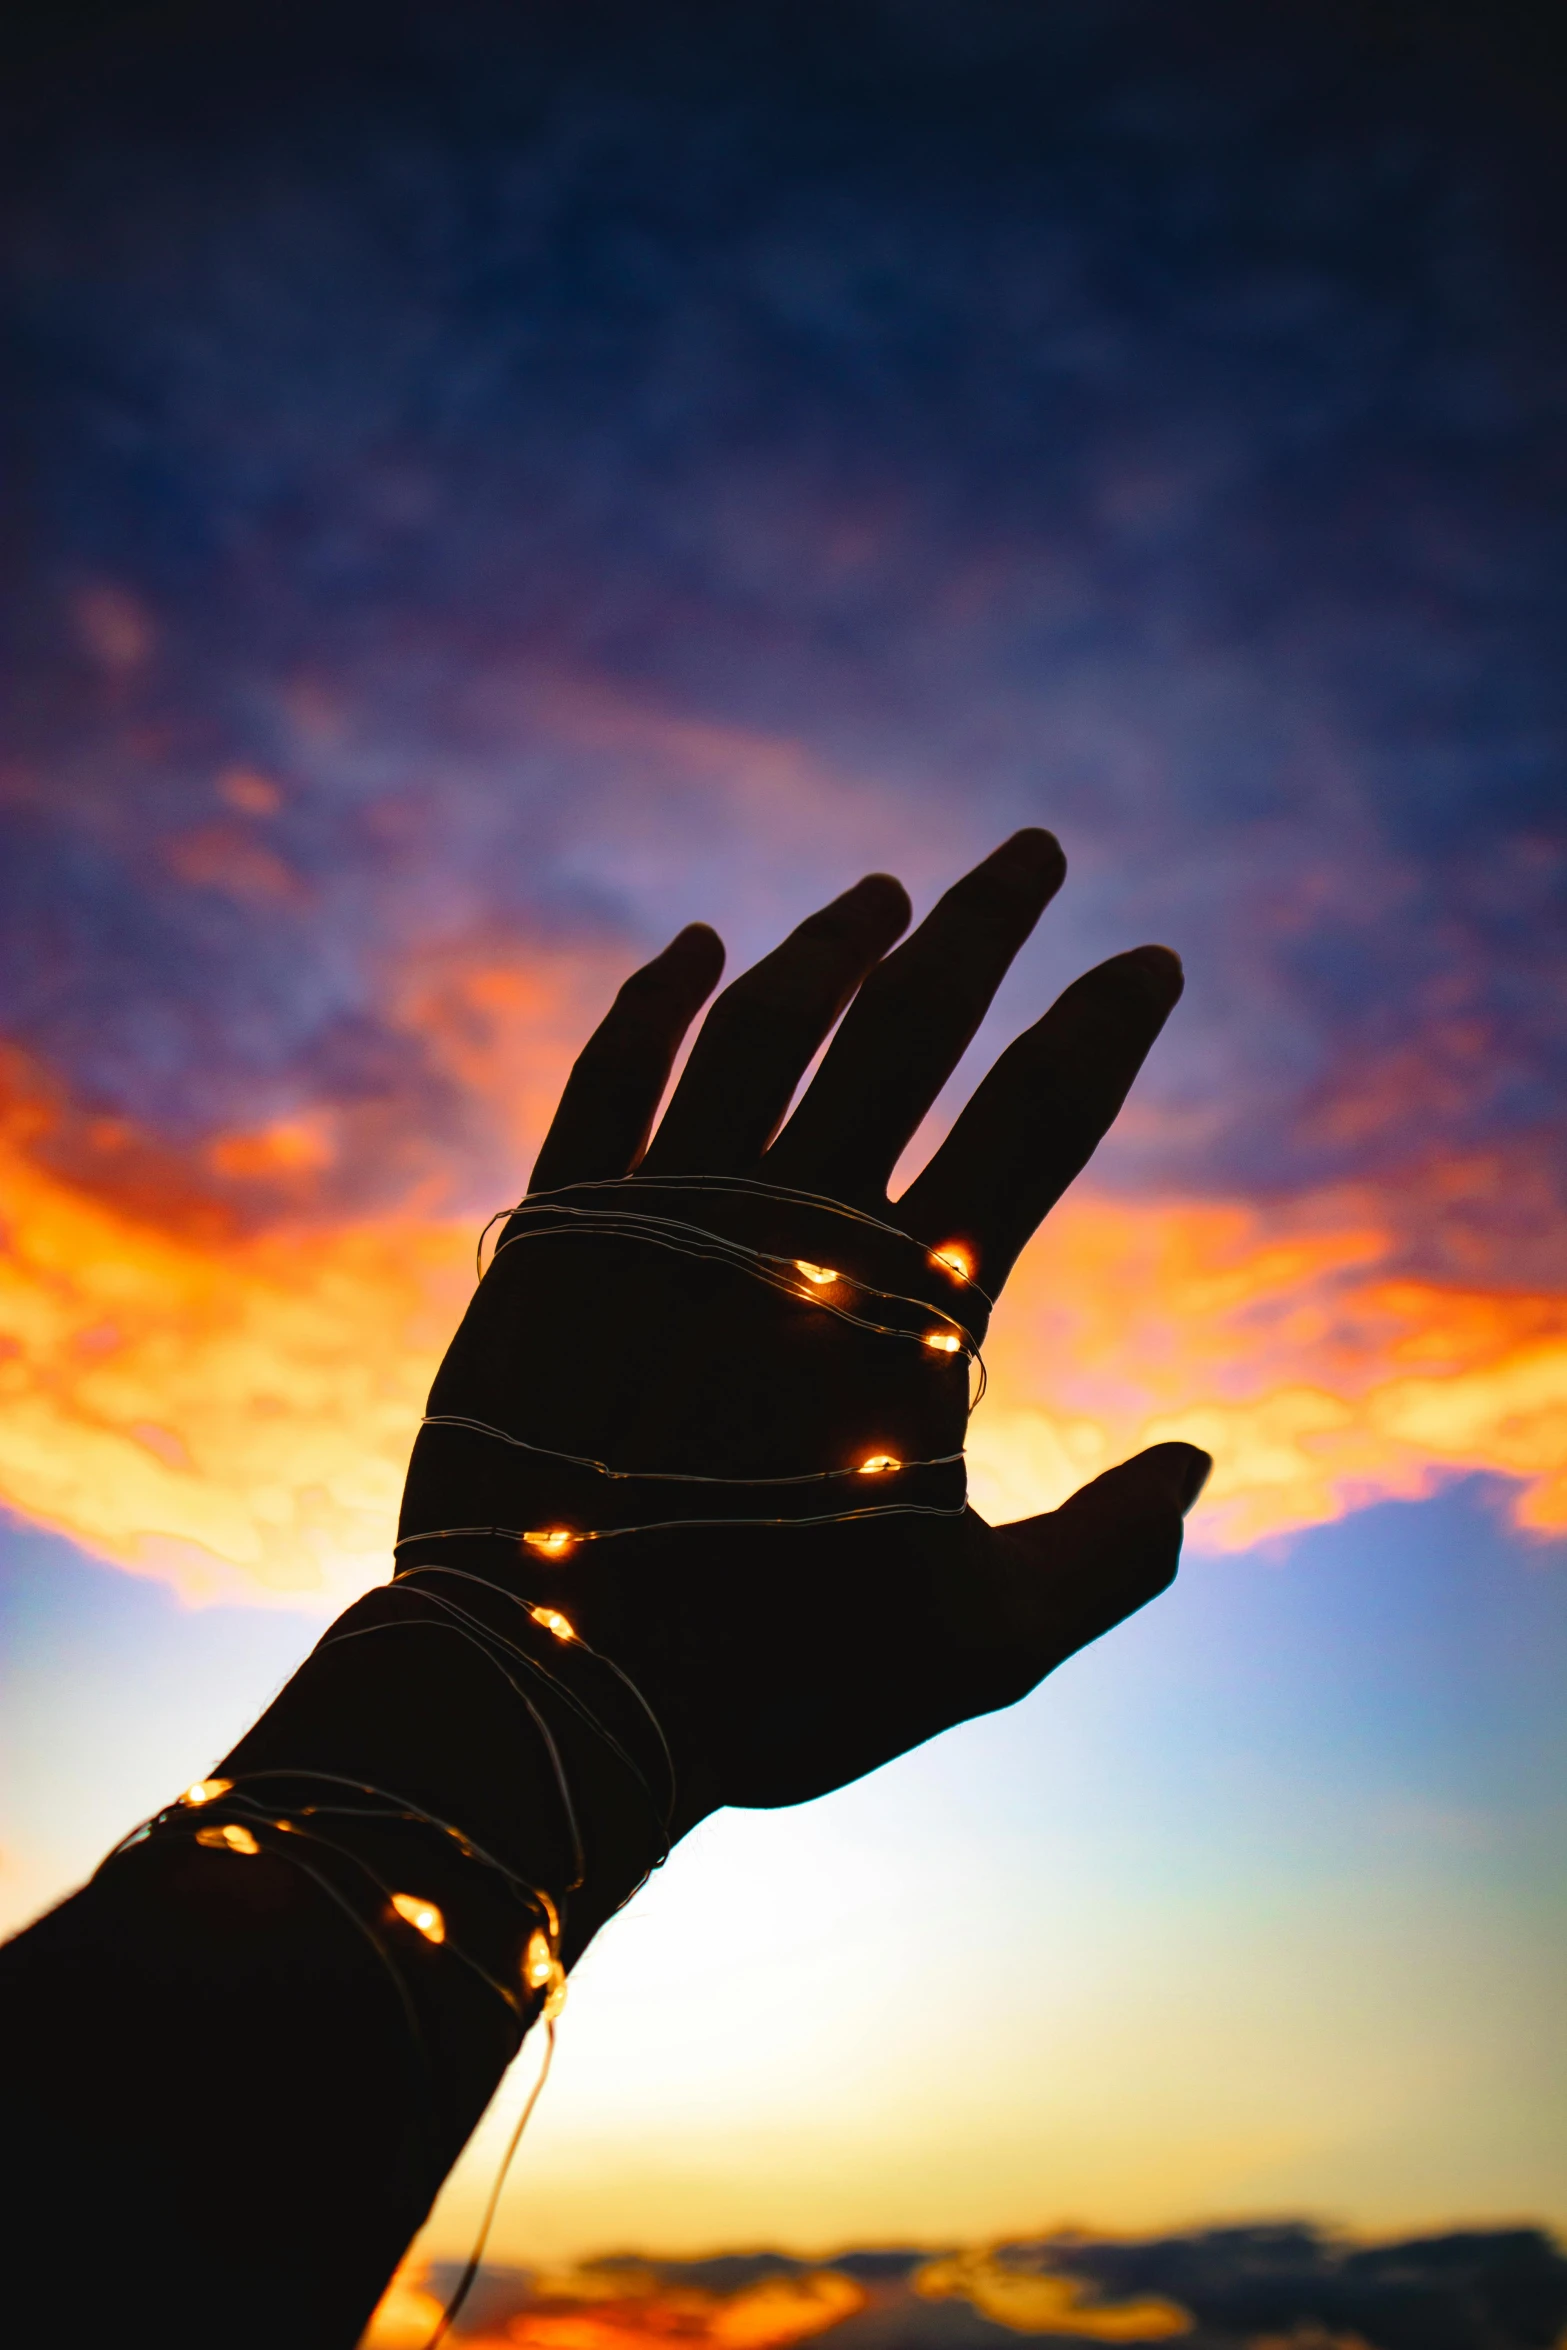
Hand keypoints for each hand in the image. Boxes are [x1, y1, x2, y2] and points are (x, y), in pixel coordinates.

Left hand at [398, 832, 1209, 1832]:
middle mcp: (792, 1226)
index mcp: (910, 1308)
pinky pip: (608, 1074)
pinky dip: (653, 1001)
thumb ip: (1112, 1558)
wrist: (547, 1696)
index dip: (1103, 1029)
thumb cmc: (780, 1683)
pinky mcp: (554, 1230)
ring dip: (833, 944)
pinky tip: (695, 948)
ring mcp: (663, 1214)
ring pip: (763, 1025)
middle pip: (909, 1027)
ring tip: (887, 893)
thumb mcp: (984, 1646)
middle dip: (987, 927)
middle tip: (1036, 853)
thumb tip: (1207, 1461)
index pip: (1038, 1119)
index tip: (1149, 961)